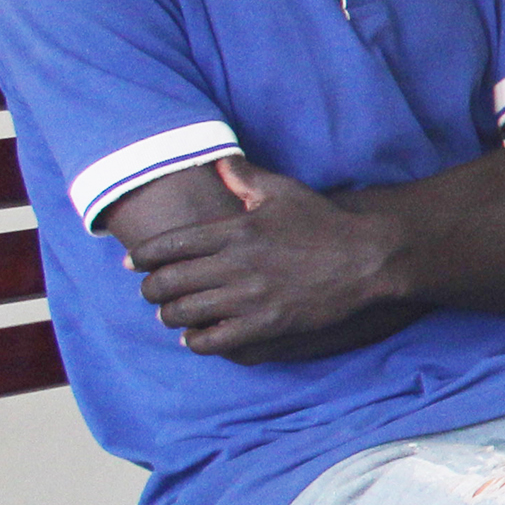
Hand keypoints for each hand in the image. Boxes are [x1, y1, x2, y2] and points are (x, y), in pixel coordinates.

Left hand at [125, 156, 408, 356]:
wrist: (369, 259)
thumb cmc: (326, 224)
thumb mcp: (284, 192)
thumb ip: (244, 177)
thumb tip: (219, 163)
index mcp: (233, 230)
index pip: (167, 246)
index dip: (143, 258)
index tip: (134, 264)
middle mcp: (234, 264)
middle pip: (168, 283)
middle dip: (150, 290)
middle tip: (151, 292)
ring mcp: (248, 297)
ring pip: (183, 314)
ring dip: (169, 316)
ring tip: (171, 315)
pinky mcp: (265, 324)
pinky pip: (213, 341)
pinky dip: (196, 341)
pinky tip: (197, 337)